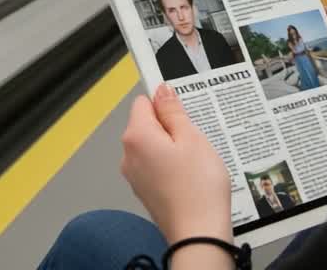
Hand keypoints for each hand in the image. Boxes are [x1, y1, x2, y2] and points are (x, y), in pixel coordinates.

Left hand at [120, 83, 232, 245]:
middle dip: (171, 127)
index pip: (143, 102)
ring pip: (153, 146)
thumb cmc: (198, 188)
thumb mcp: (192, 138)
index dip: (165, 103)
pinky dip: (171, 166)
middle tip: (195, 141)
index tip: (183, 112)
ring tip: (195, 162)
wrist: (197, 235)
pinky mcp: (145, 190)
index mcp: (137, 136)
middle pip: (147, 124)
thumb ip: (174, 112)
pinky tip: (190, 177)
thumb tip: (162, 91)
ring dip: (173, 147)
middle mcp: (128, 155)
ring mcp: (135, 175)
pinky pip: (156, 166)